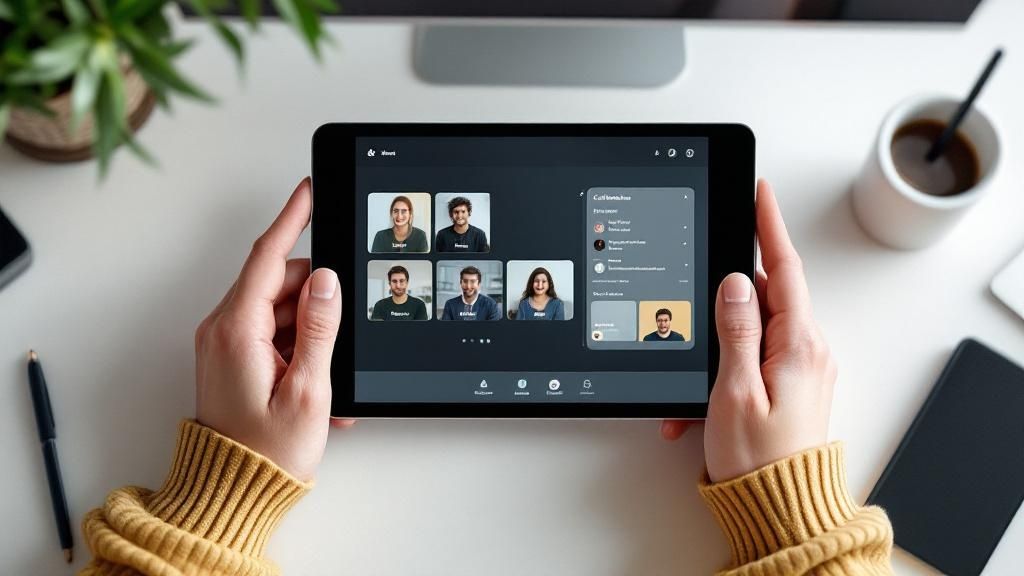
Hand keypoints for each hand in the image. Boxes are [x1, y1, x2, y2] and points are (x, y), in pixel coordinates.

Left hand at [194, 178, 350, 481]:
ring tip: (327, 376)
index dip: (293, 218)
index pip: (269, 256)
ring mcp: (225, 343)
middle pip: (280, 282)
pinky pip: (272, 333)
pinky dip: (299, 348)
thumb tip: (328, 281)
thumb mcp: (308, 390)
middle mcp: (224, 329)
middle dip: (317, 298)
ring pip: (280, 307)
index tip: (309, 190)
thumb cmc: (266, 451)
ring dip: (311, 330)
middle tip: (340, 334)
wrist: (233, 492)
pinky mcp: (232, 357)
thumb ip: (320, 329)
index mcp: (238, 329)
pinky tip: (315, 381)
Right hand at [661, 179, 835, 482]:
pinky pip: (754, 358)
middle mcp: (806, 350)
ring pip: (752, 330)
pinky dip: (725, 371)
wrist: (780, 508)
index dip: (768, 226)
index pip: (784, 268)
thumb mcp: (735, 390)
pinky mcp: (790, 384)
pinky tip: (704, 405)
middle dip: (725, 299)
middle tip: (700, 308)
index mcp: (798, 344)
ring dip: (718, 348)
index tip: (760, 191)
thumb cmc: (759, 459)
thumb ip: (736, 330)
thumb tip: (736, 281)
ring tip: (697, 390)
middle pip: (764, 296)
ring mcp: (800, 367)